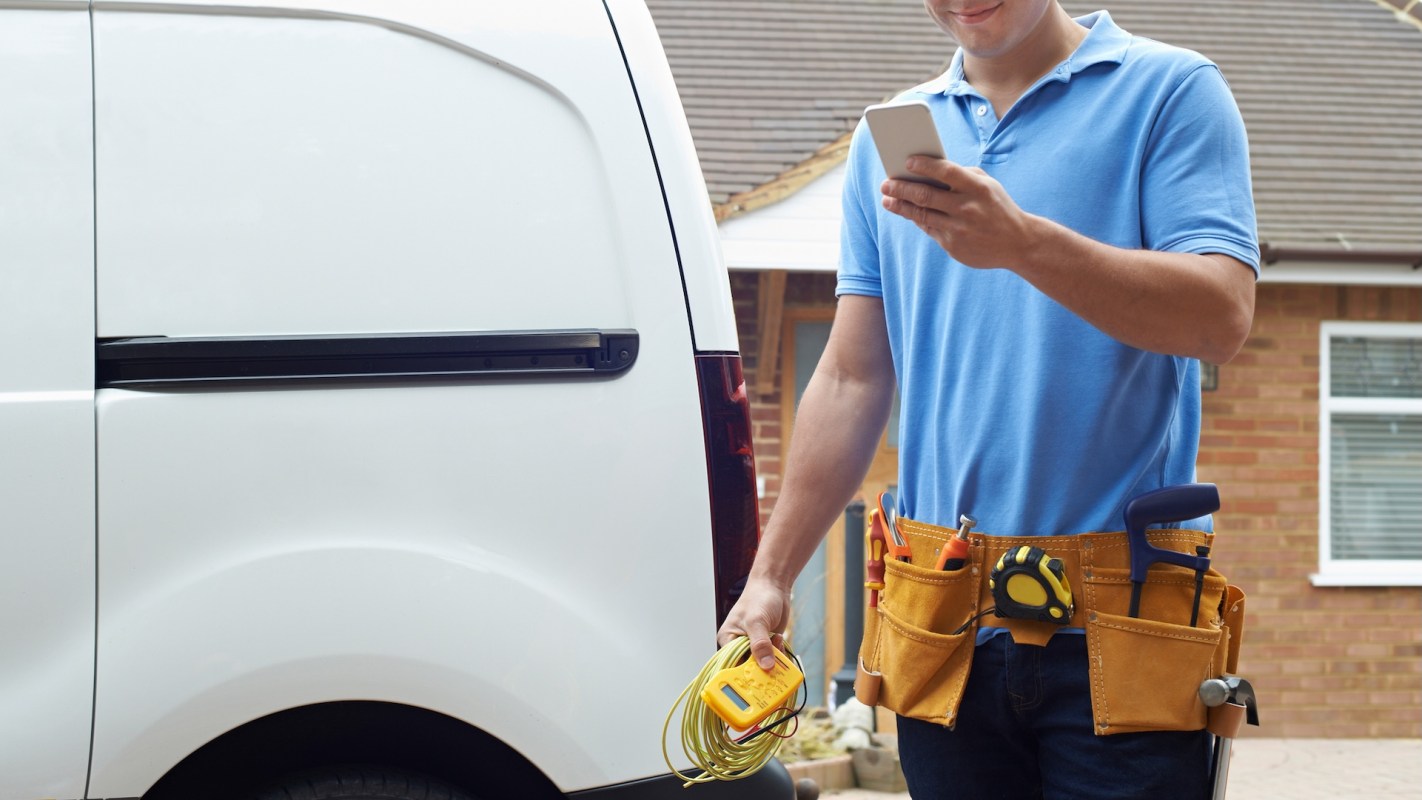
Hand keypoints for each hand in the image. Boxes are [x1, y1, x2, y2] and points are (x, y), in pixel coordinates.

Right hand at [716, 575, 791, 670]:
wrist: (774, 586)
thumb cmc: (759, 597)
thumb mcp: (757, 621)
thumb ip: (760, 644)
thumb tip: (766, 665)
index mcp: (728, 640)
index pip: (733, 665)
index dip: (744, 674)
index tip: (757, 679)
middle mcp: (739, 645)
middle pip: (749, 668)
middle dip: (762, 668)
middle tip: (772, 666)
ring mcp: (754, 646)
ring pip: (763, 664)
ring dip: (773, 659)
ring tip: (777, 644)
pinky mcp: (767, 645)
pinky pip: (773, 659)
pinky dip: (779, 654)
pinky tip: (780, 640)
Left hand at [880, 156, 1039, 269]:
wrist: (1018, 243)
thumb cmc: (998, 207)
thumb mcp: (988, 186)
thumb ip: (963, 176)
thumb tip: (928, 170)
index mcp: (978, 188)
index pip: (945, 171)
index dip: (924, 165)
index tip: (906, 161)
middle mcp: (967, 208)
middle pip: (926, 195)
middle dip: (901, 188)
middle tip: (885, 183)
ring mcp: (959, 229)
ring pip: (921, 215)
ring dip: (901, 206)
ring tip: (887, 199)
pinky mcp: (953, 246)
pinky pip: (929, 229)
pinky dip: (916, 219)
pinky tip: (906, 212)